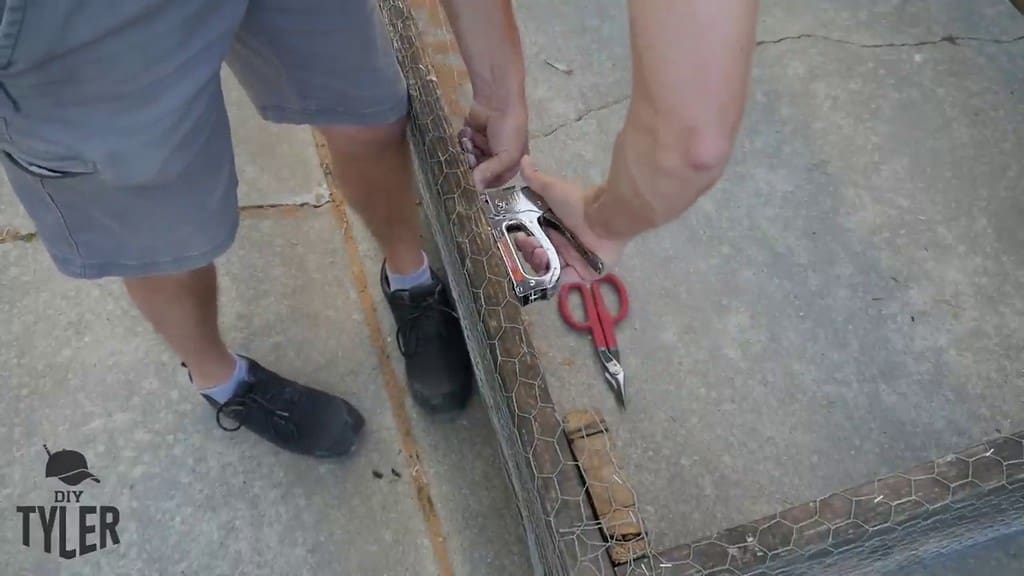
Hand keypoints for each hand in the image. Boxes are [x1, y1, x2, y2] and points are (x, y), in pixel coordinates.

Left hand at [460, 99, 527, 188]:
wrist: (498, 100)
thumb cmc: (509, 130)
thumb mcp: (508, 155)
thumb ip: (491, 173)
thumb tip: (475, 188)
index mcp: (510, 165)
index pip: (493, 182)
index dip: (483, 181)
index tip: (473, 177)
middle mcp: (496, 158)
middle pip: (477, 171)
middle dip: (473, 163)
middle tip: (471, 154)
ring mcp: (482, 146)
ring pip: (468, 157)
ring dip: (468, 149)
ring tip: (471, 139)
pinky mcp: (471, 135)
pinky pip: (462, 145)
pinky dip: (464, 139)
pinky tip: (468, 131)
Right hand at [517, 156, 628, 282]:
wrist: (605, 216)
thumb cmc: (579, 203)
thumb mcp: (552, 189)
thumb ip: (536, 179)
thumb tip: (523, 160)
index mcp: (556, 229)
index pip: (534, 240)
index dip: (524, 241)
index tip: (519, 235)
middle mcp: (564, 245)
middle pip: (539, 257)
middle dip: (529, 252)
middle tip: (530, 245)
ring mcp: (574, 260)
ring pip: (549, 269)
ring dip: (538, 264)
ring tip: (540, 253)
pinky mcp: (584, 273)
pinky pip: (564, 280)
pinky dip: (554, 278)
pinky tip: (548, 267)